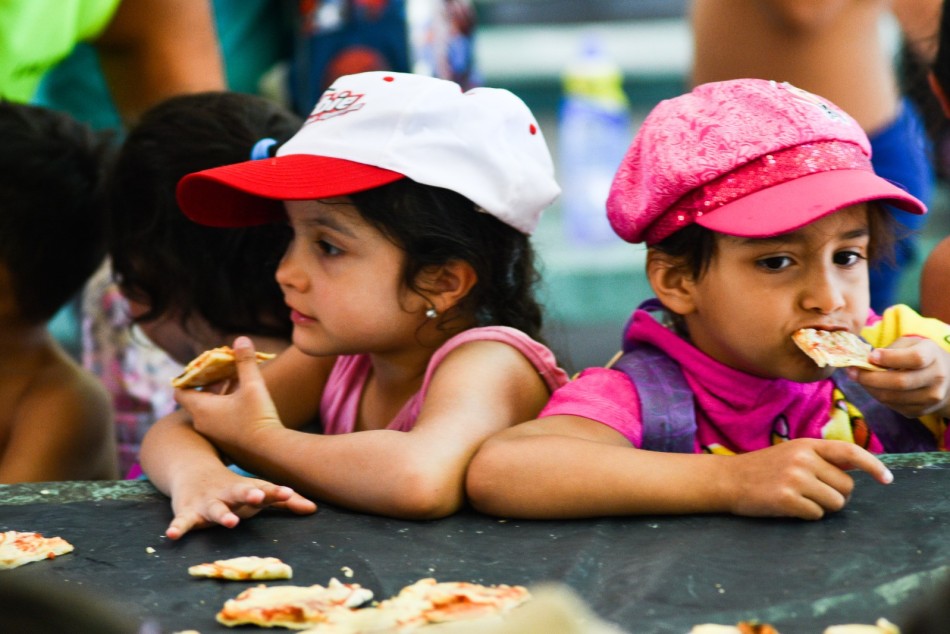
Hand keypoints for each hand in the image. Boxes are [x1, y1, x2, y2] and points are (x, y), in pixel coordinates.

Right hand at [166, 471, 316, 539]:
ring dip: (221, 514)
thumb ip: (284, 503)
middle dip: (249, 494)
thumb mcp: (258, 493)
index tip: (289, 493)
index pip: (265, 488)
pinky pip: (182, 521)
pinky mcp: (187, 511)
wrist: (193, 471)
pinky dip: (177, 527)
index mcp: (248, 489)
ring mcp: (208, 502)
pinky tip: (172, 536)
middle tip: (259, 496)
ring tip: (230, 522)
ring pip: (215, 508)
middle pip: (240, 492)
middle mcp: (229, 493)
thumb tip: (314, 510)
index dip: (277, 492)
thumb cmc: (234, 489)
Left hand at [175, 336, 282, 448]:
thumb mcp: (253, 385)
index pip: (180, 390)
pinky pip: (218, 423)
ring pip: (209, 411)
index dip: (188, 377)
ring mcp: (213, 436)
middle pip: (196, 399)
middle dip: (210, 384)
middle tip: (225, 372)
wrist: (271, 453)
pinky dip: (226, 411)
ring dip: (219, 397)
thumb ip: (245, 361)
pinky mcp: (225, 444)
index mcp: (201, 408)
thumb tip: (241, 339)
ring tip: (237, 384)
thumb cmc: (258, 418)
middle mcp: (202, 423)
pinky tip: (244, 404)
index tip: (203, 369)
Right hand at [723, 439, 891, 519]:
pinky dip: (806, 515)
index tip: (887, 479)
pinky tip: (788, 506)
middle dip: (836, 494)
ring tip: (799, 499)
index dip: (873, 465)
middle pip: (846, 486)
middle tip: (812, 492)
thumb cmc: (761, 469)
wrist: (726, 479)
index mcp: (807, 445)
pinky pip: (816, 515)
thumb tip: (859, 468)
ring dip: (822, 507)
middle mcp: (803, 459)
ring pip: (835, 503)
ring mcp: (795, 478)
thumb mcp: (791, 453)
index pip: (849, 452)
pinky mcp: (786, 498)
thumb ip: (821, 458)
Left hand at [850, 337, 949, 418]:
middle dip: (870, 378)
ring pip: (892, 397)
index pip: (915, 358)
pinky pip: (893, 406)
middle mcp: (937, 378)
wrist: (945, 379)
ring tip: (858, 378)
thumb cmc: (919, 355)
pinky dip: (878, 396)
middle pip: (900, 382)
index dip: (890, 358)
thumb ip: (891, 350)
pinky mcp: (921, 411)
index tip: (870, 356)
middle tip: (851, 372)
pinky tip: (872, 387)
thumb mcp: (910, 344)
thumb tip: (866, 361)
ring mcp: (931, 397)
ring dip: (869, 389)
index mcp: (933, 355)